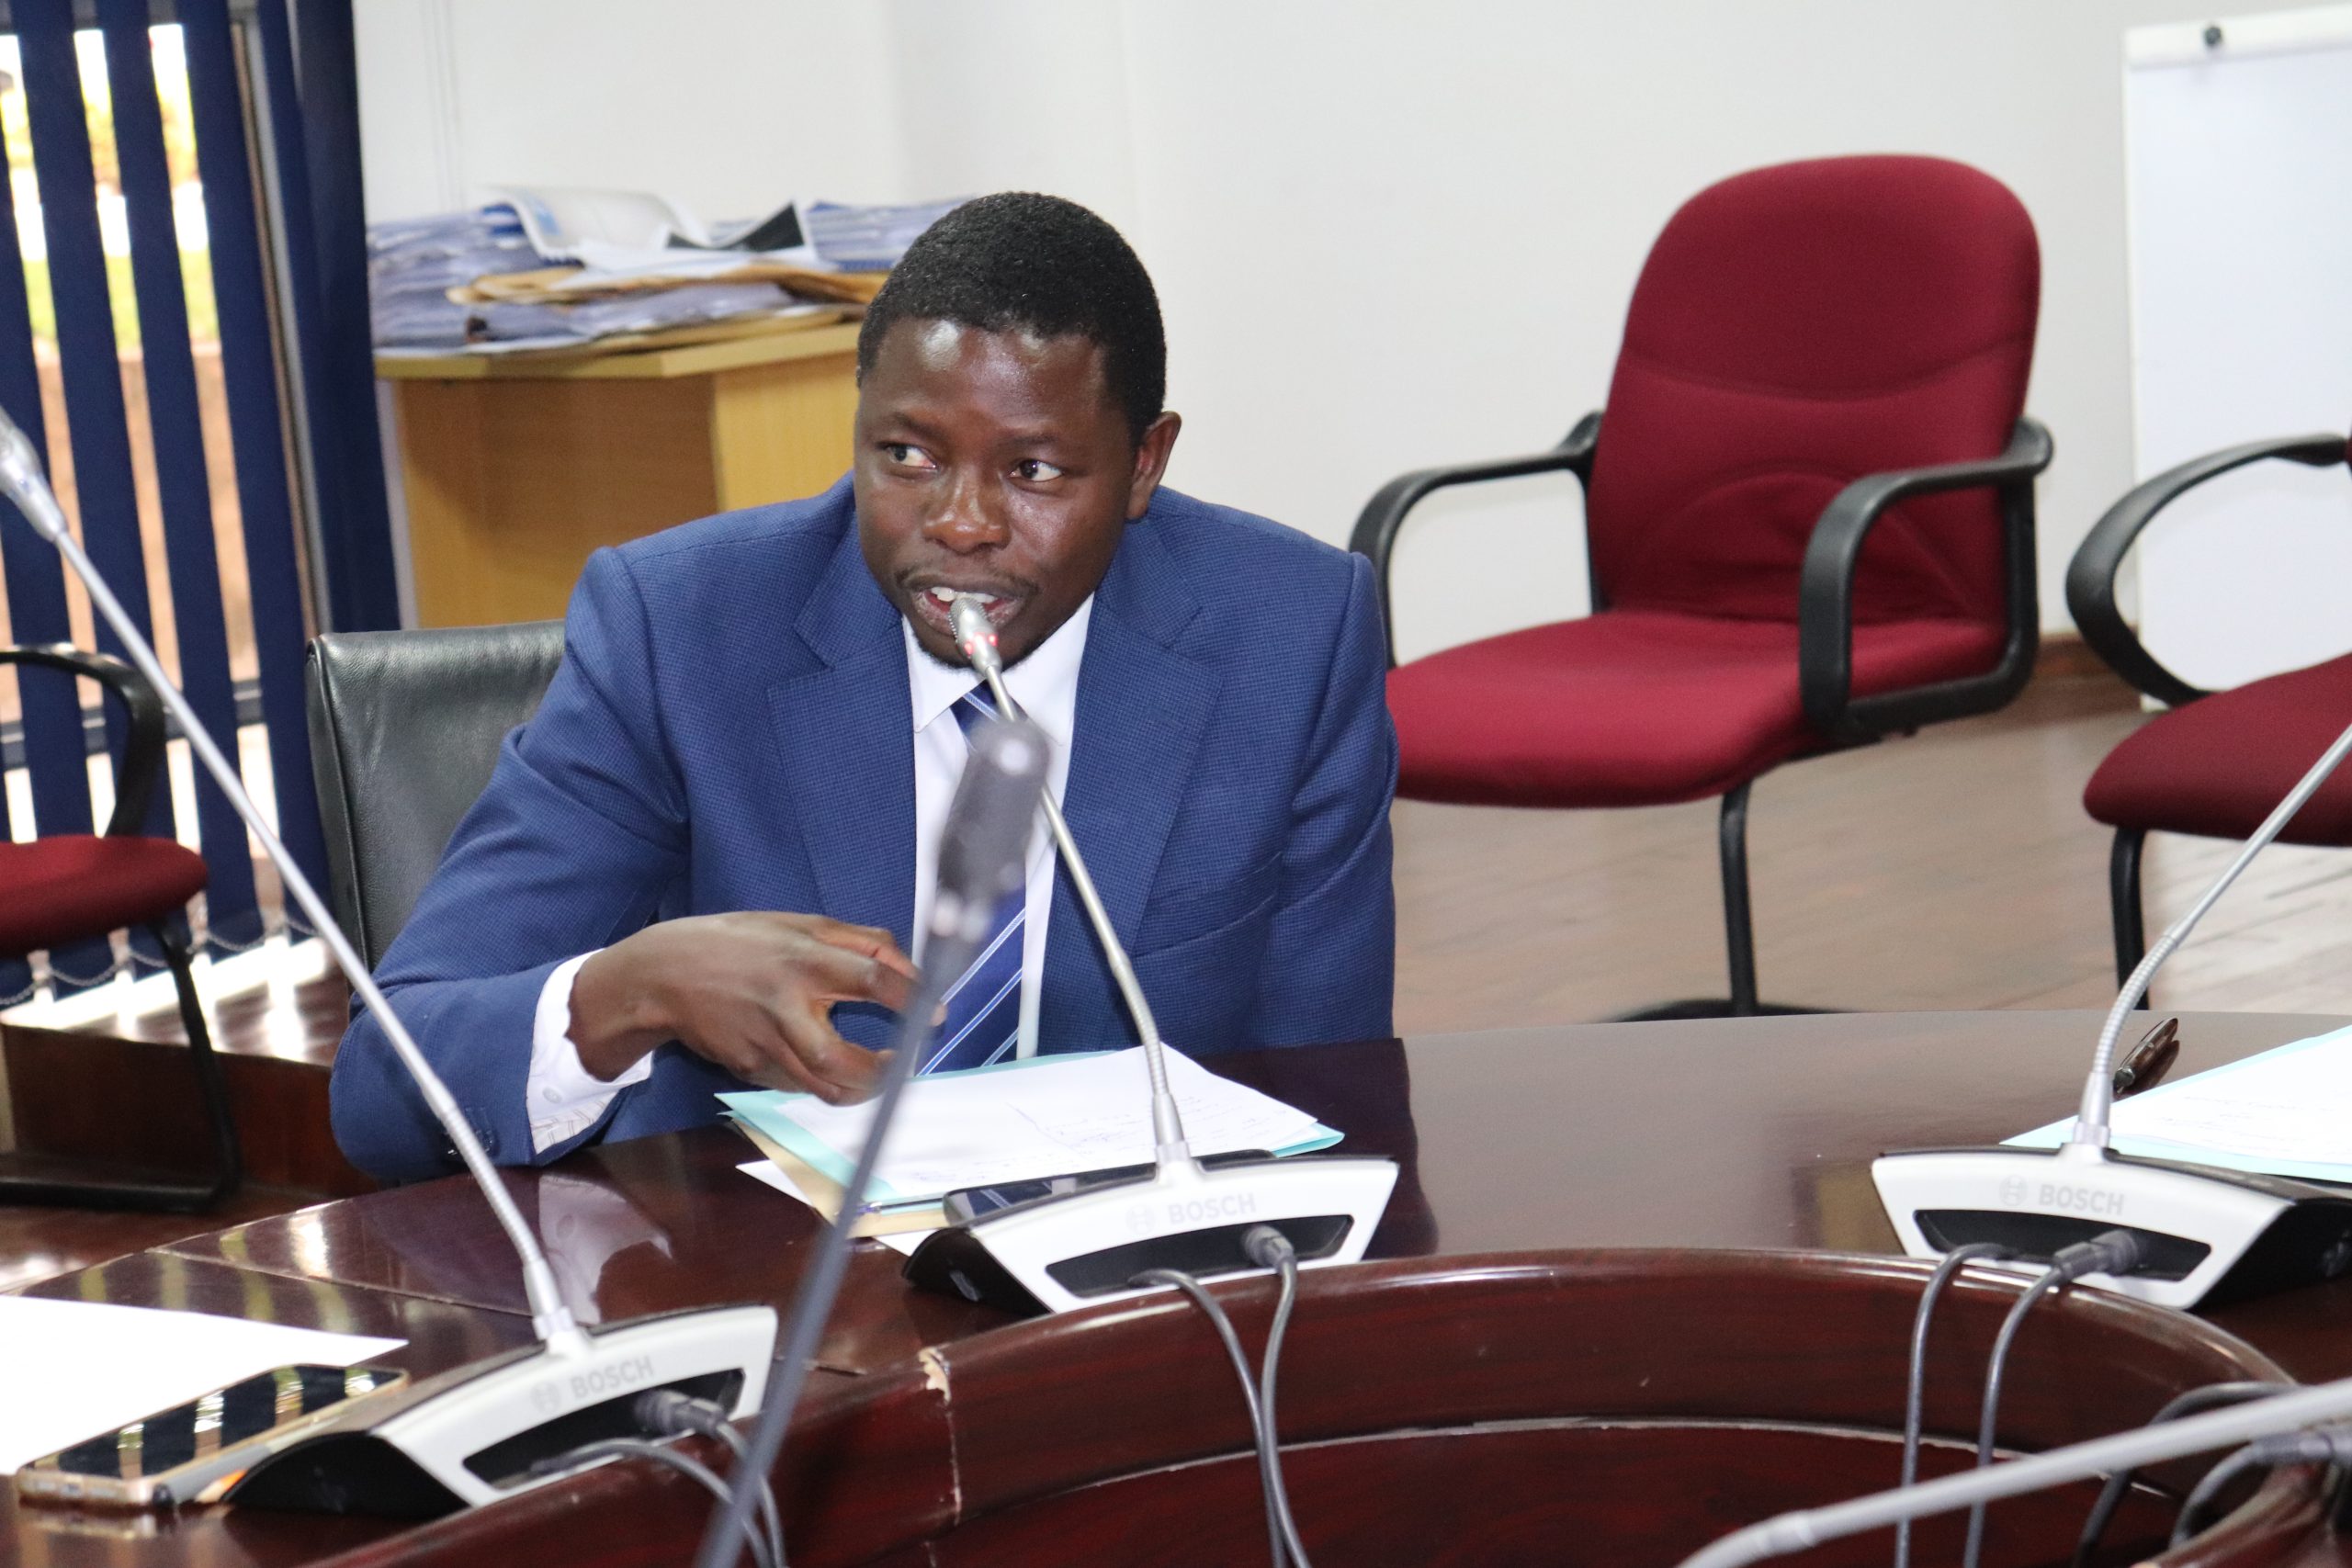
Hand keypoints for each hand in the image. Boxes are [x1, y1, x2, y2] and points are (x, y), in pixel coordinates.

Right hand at [567, 912, 918, 1102]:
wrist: (662, 975)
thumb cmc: (738, 943)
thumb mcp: (798, 923)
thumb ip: (858, 940)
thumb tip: (908, 965)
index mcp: (802, 959)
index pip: (870, 978)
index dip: (911, 997)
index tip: (936, 1011)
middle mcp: (784, 1006)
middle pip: (842, 1059)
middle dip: (884, 1071)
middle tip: (906, 1060)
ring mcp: (764, 1044)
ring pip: (824, 1087)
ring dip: (863, 1088)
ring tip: (883, 1072)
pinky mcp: (749, 1069)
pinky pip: (800, 1087)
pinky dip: (826, 1084)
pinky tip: (837, 1070)